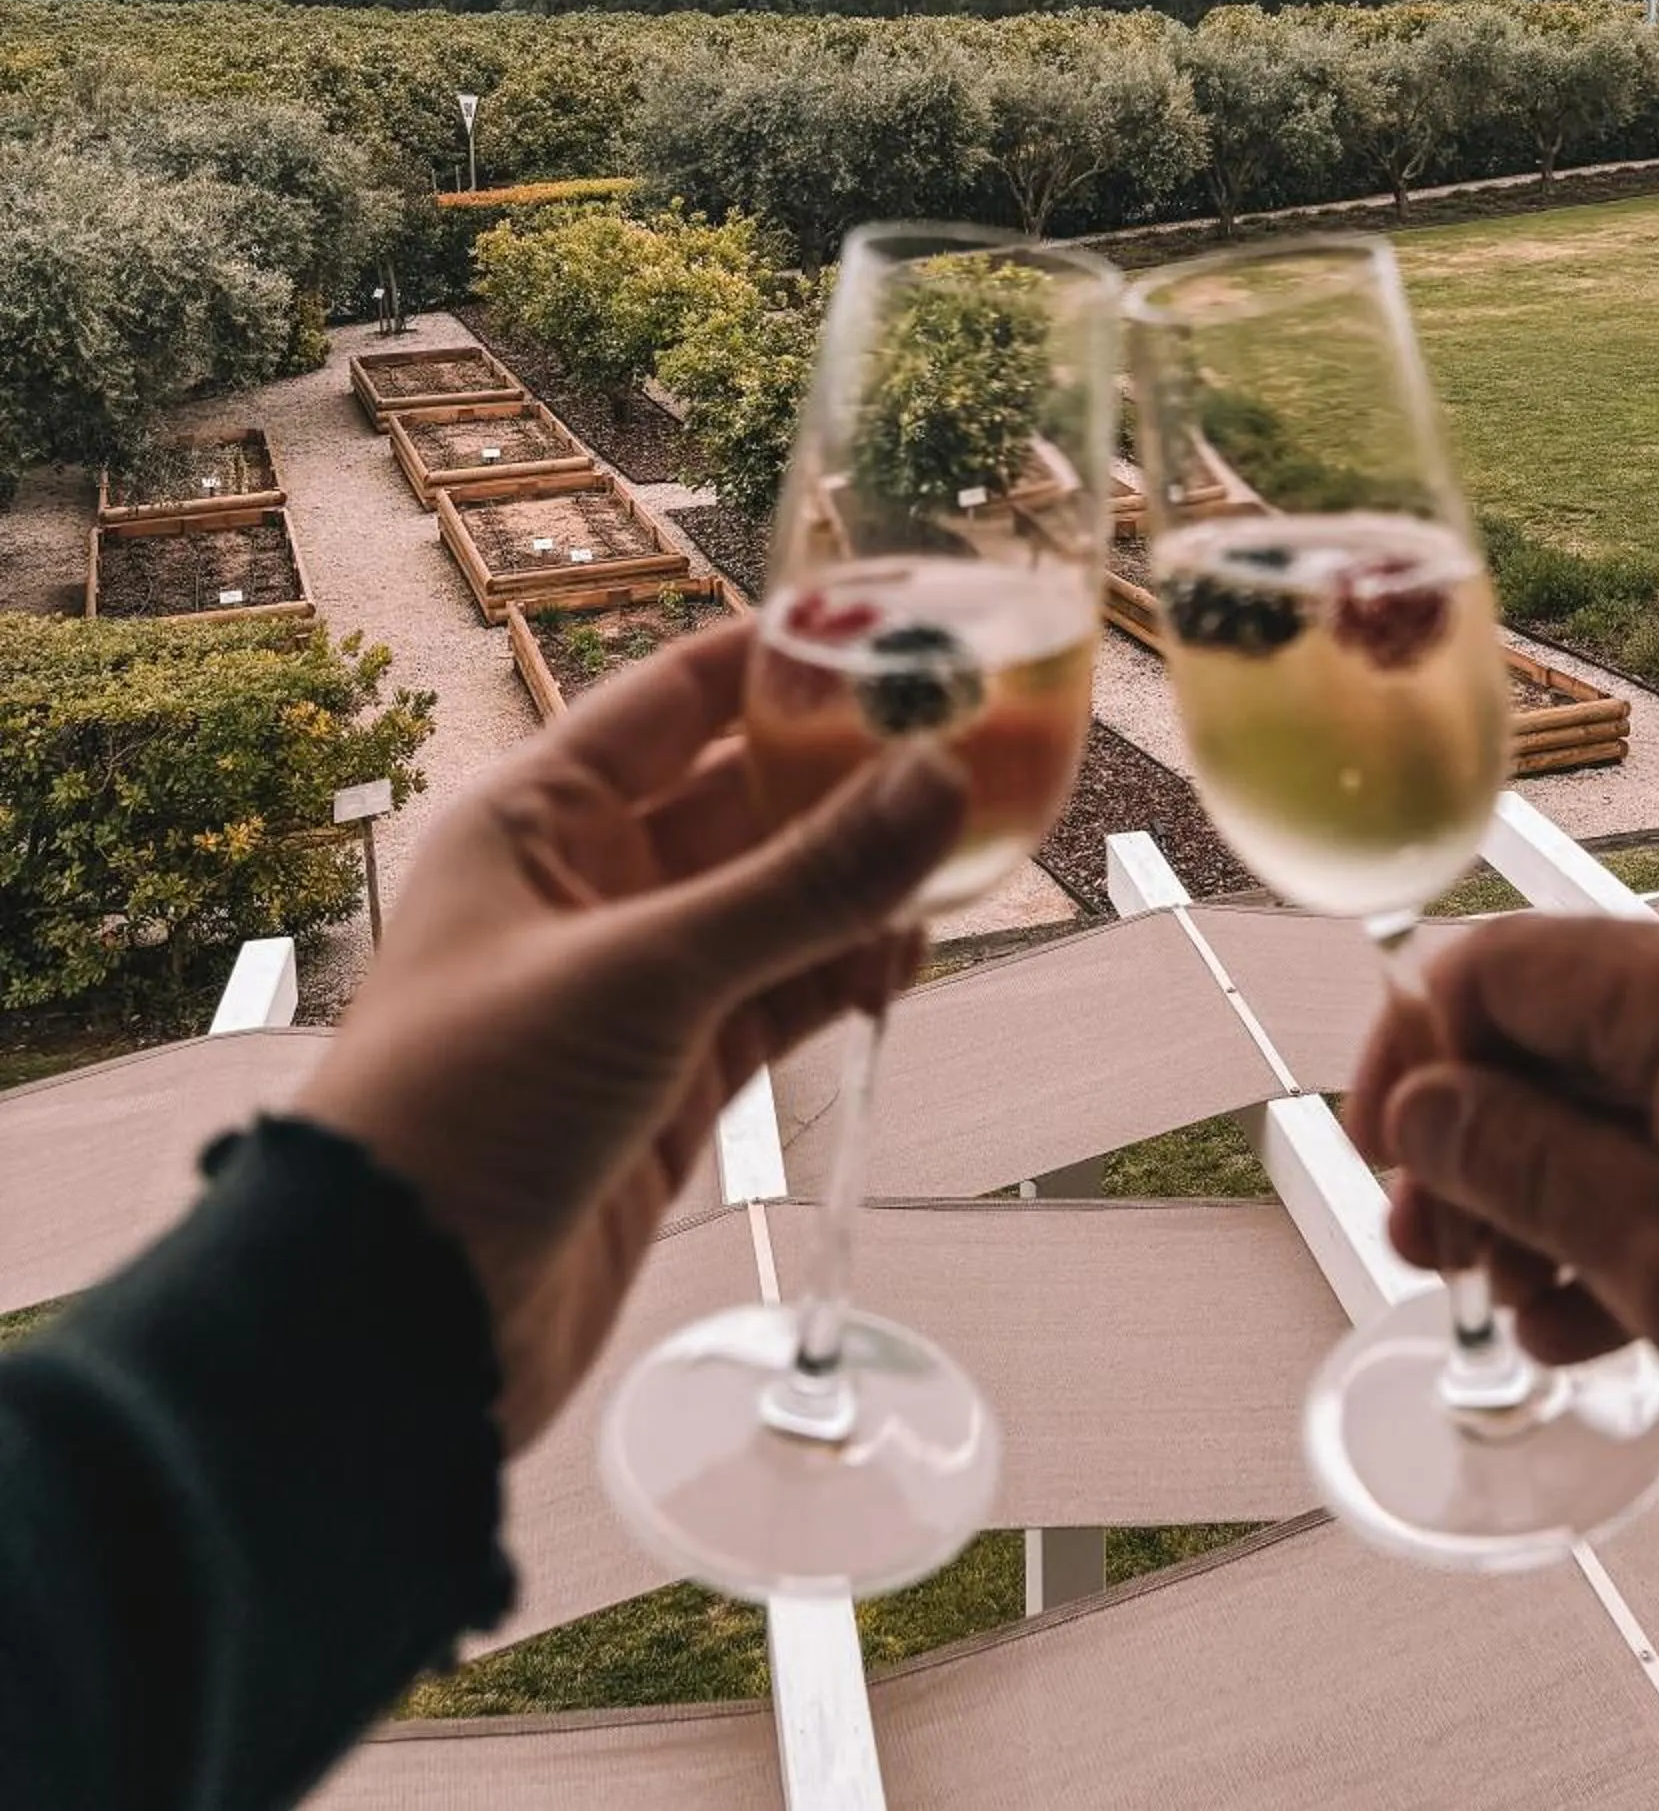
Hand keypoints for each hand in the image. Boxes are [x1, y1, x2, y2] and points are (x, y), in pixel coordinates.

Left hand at [300, 618, 961, 1449]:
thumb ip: (802, 883)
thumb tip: (937, 783)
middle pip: (741, 796)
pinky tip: (912, 950)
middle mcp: (586, 888)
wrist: (401, 1320)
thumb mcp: (645, 974)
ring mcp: (634, 987)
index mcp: (535, 821)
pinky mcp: (674, 1080)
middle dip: (845, 774)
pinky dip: (848, 970)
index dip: (776, 658)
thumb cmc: (465, 1112)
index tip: (886, 626)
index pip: (675, 699)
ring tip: (968, 844)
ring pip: (775, 899)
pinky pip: (783, 994)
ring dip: (861, 878)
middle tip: (964, 741)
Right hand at [1349, 912, 1658, 1651]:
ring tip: (1554, 1320)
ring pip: (1646, 1079)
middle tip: (1451, 1272)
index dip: (1412, 1069)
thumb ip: (1523, 1166)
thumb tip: (1423, 1100)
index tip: (1386, 1179)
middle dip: (1489, 1147)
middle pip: (1567, 1024)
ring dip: (1572, 1189)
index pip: (1494, 967)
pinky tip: (1637, 1308)